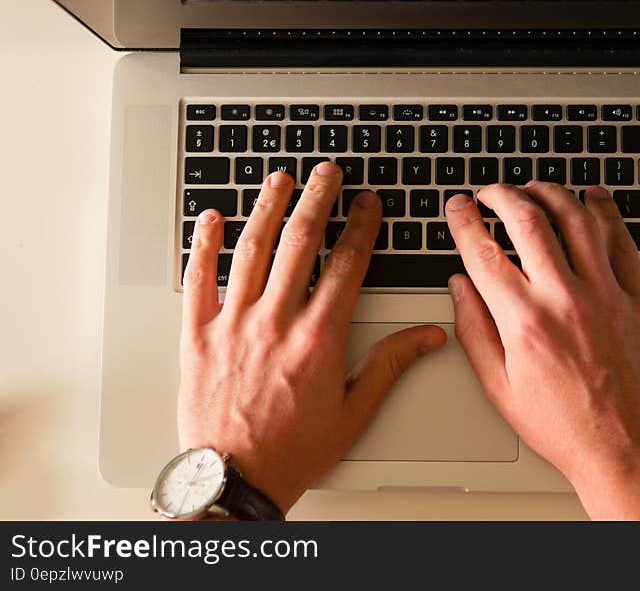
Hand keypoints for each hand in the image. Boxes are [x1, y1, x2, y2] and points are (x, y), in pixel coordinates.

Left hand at [179, 165, 445, 513]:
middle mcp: (275, 321)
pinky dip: (202, 245)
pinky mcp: (198, 335)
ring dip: (268, 208)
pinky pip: (197, 279)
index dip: (361, 226)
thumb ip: (390, 364)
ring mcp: (233, 324)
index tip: (368, 204)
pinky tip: (210, 218)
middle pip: (301, 243)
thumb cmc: (293, 449)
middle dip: (318, 200)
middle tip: (328, 174)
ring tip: (280, 179)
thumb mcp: (354, 410)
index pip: (347, 264)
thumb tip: (428, 337)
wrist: (234, 479)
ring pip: (252, 250)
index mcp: (317, 337)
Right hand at [445, 183, 639, 519]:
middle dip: (502, 195)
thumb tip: (460, 287)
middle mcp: (564, 299)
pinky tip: (594, 198)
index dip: (464, 221)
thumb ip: (475, 331)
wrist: (626, 449)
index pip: (483, 252)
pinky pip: (621, 241)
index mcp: (524, 321)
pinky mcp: (637, 299)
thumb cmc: (564, 426)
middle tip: (491, 193)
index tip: (458, 207)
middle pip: (528, 222)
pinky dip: (606, 211)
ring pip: (576, 219)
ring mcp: (605, 295)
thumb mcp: (500, 388)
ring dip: (551, 193)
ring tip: (535, 188)